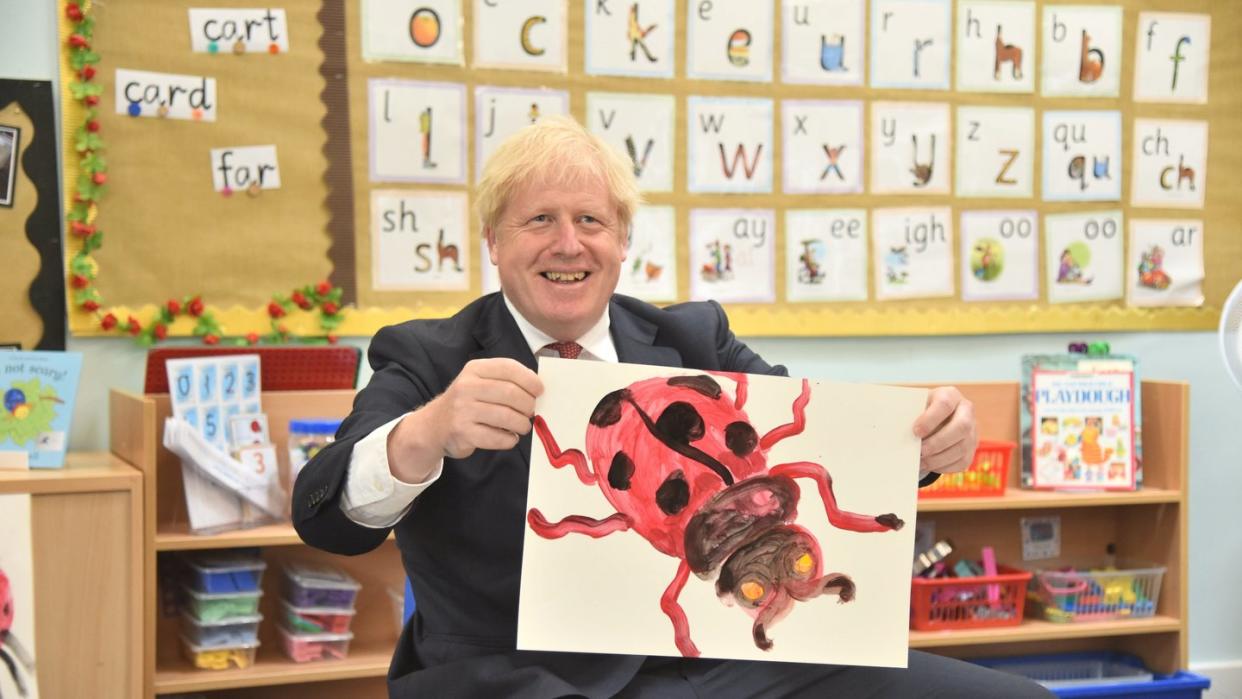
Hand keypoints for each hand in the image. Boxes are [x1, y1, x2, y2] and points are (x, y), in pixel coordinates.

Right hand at [388, 358, 542, 480]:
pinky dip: (510, 440)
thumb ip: (506, 380)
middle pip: (511, 393)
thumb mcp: (480, 382)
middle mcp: (466, 387)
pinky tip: (509, 437)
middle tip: (531, 412)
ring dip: (522, 424)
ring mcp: (463, 410)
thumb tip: (538, 387)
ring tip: (522, 426)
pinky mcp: (463, 433)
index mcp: (475, 369)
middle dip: (528, 405)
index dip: (530, 380)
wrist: (434, 426)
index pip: (509, 368)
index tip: (539, 391)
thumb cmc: (467, 403)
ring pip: (507, 417)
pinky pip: (498, 438)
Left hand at [911, 387, 976, 474]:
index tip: (915, 431)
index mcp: (950, 395)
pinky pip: (961, 462)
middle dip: (939, 442)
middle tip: (920, 451)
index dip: (930, 419)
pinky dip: (944, 466)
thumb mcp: (915, 405)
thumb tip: (888, 426)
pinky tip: (929, 464)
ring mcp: (972, 431)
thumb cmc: (919, 411)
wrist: (935, 419)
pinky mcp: (971, 450)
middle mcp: (966, 411)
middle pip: (962, 427)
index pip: (945, 404)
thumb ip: (907, 413)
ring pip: (962, 447)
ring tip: (921, 460)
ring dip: (939, 458)